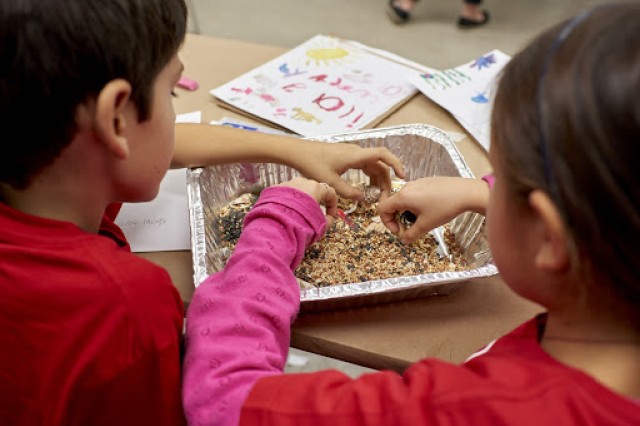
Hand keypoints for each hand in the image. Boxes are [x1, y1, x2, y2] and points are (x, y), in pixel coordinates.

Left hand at [276, 177, 337, 231]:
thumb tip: (329, 219)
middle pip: (314, 189)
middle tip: (315, 214)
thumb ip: (329, 220)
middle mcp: (303, 182)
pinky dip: (290, 200)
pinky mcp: (276, 188)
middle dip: (316, 201)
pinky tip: (288, 211)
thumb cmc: (302, 223)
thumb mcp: (321, 225)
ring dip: (303, 200)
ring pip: (300, 190)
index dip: (332, 205)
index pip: (330, 193)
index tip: (330, 216)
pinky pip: (287, 192)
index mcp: (316, 188)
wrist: (277, 224)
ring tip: (300, 213)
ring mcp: (289, 183)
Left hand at [290, 141, 404, 200]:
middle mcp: (357, 152)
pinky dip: (370, 175)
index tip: (403, 176)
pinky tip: (368, 186)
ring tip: (378, 194)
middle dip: (386, 180)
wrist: (298, 152)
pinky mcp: (348, 156)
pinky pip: (365, 165)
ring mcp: (352, 153)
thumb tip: (362, 198)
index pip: (382, 155)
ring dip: (378, 178)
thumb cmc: (312, 164)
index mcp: (355, 156)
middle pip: (380, 164)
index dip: (395, 163)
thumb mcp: (330, 182)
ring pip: (373, 165)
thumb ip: (347, 192)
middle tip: (385, 197)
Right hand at [378, 177, 489, 243]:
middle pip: (392, 203)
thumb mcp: (426, 225)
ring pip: (404, 199)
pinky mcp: (426, 181)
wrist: (465, 192)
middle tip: (410, 227)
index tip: (399, 230)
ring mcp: (416, 183)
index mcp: (403, 197)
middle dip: (397, 218)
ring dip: (406, 211)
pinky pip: (413, 194)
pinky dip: (415, 204)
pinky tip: (430, 209)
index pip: (382, 208)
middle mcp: (407, 187)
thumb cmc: (444, 207)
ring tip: (421, 219)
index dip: (386, 222)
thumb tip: (403, 240)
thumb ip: (411, 234)